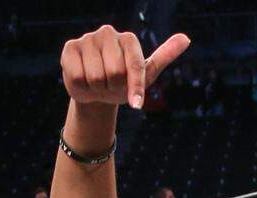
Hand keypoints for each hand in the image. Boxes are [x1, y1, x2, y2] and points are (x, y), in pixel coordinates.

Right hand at [61, 26, 189, 108]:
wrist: (97, 92)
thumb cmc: (124, 83)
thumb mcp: (146, 74)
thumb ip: (165, 55)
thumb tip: (186, 38)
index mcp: (129, 39)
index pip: (135, 66)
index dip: (135, 88)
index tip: (136, 105)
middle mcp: (108, 33)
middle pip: (114, 73)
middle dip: (113, 87)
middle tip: (111, 85)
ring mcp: (87, 39)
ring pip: (95, 76)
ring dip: (97, 88)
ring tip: (98, 82)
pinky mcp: (70, 48)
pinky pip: (78, 76)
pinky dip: (82, 87)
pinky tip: (83, 80)